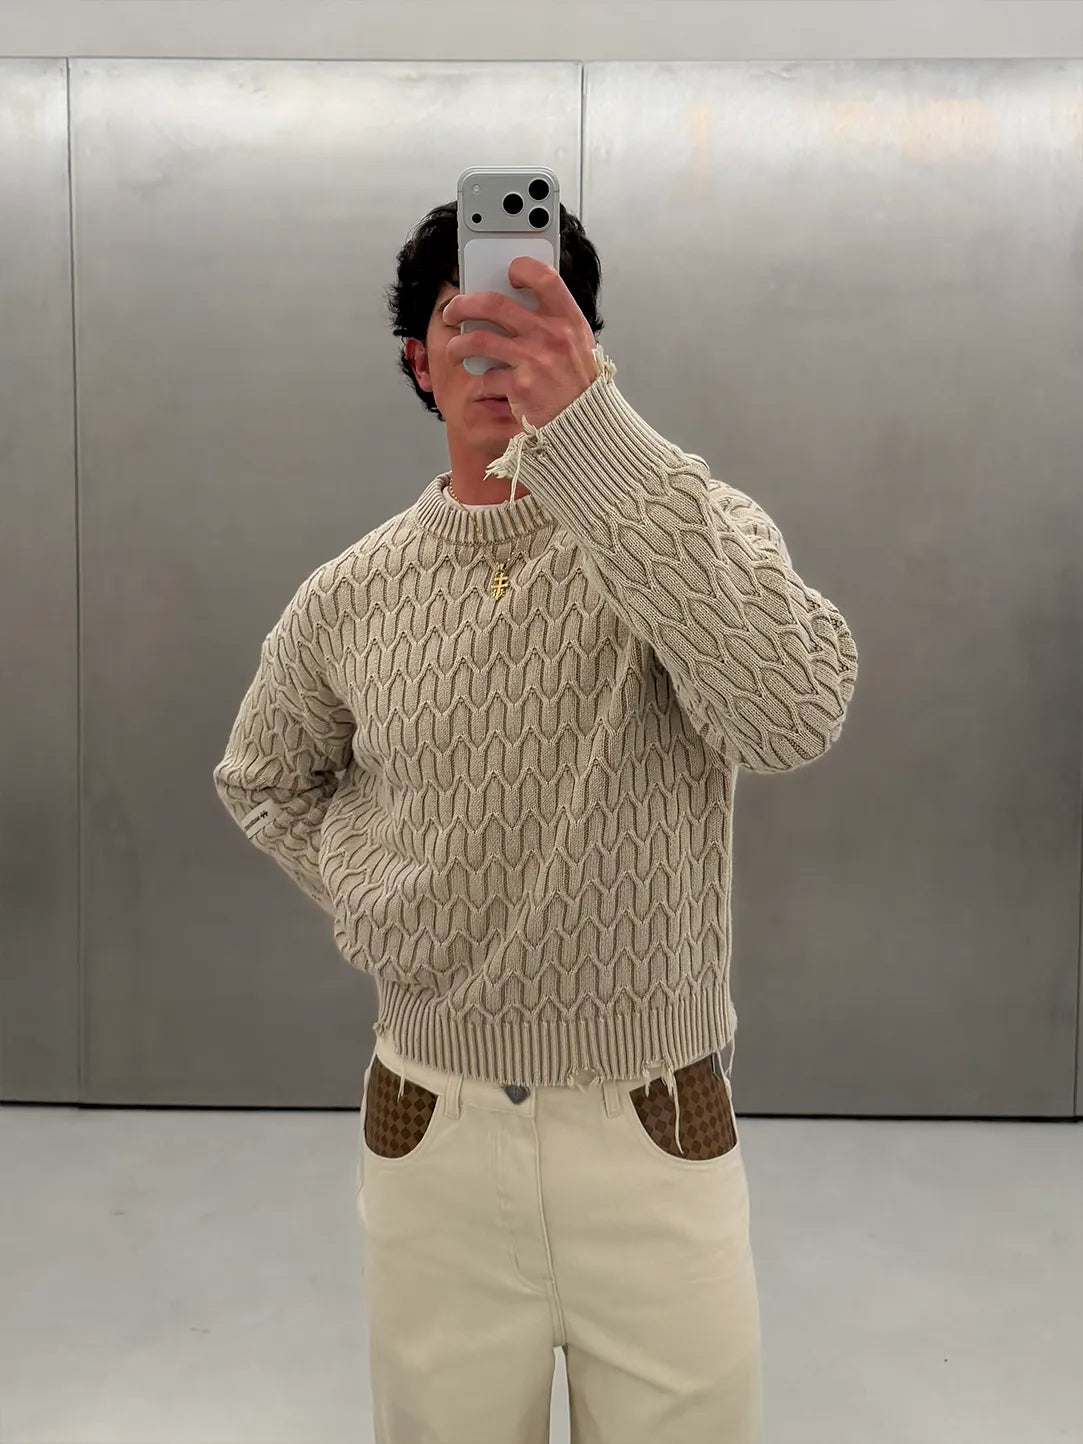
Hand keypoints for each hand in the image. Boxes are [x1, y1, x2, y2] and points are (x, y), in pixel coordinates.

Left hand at [443, 257, 598, 428]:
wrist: (584, 424)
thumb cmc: (577, 383)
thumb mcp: (577, 344)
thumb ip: (552, 321)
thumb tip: (514, 301)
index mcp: (568, 320)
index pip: (544, 277)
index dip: (522, 268)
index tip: (508, 273)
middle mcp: (550, 336)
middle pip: (493, 304)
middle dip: (463, 304)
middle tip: (452, 311)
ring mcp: (534, 361)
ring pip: (477, 340)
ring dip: (458, 344)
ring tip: (454, 349)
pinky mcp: (519, 387)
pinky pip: (486, 376)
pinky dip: (481, 379)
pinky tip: (485, 381)